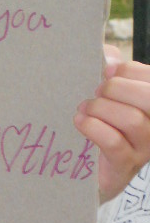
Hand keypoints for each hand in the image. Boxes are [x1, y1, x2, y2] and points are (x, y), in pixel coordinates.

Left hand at [74, 44, 149, 202]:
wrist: (85, 166)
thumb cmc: (98, 121)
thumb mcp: (106, 91)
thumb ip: (111, 68)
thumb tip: (108, 55)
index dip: (127, 70)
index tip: (106, 72)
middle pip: (148, 97)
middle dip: (115, 88)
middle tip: (96, 93)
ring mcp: (144, 149)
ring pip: (132, 120)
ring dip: (100, 108)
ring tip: (85, 109)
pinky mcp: (125, 166)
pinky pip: (114, 142)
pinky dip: (92, 127)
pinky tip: (80, 122)